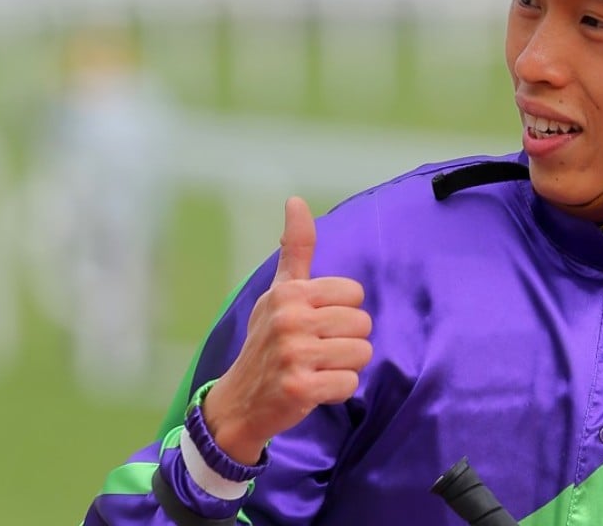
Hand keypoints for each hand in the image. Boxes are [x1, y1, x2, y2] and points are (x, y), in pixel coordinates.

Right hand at [203, 196, 372, 463]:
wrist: (239, 401)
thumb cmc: (267, 341)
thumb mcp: (279, 292)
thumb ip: (295, 249)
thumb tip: (296, 200)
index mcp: (289, 292)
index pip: (355, 293)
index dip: (343, 311)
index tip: (317, 323)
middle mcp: (289, 319)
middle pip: (362, 323)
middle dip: (346, 340)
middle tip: (316, 351)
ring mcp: (293, 354)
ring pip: (362, 353)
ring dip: (344, 366)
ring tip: (316, 368)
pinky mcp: (300, 388)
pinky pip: (350, 383)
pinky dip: (338, 390)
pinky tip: (313, 389)